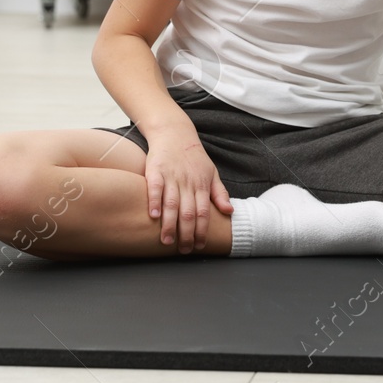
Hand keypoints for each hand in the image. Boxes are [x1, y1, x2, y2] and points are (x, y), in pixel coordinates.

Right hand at [143, 127, 234, 252]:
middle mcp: (187, 182)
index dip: (202, 230)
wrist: (174, 133)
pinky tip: (153, 216)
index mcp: (202, 185)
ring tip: (167, 241)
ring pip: (172, 203)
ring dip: (170, 224)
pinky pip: (155, 188)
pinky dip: (154, 201)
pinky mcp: (156, 170)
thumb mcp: (211, 173)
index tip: (200, 246)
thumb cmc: (194, 157)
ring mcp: (172, 176)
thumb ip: (220, 193)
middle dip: (186, 234)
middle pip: (188, 212)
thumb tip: (230, 212)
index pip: (204, 212)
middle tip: (183, 250)